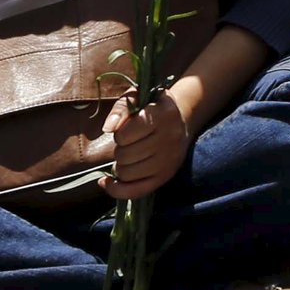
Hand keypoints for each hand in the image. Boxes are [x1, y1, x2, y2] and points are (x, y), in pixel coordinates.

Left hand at [101, 80, 195, 199]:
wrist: (181, 119)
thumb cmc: (152, 106)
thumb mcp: (138, 97)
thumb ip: (121, 109)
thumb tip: (107, 128)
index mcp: (163, 115)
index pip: (125, 135)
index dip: (119, 134)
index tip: (126, 129)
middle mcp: (170, 139)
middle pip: (125, 156)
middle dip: (119, 150)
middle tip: (128, 143)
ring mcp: (169, 161)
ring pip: (127, 174)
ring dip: (120, 166)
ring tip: (128, 156)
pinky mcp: (166, 177)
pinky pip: (135, 192)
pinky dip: (117, 190)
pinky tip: (108, 182)